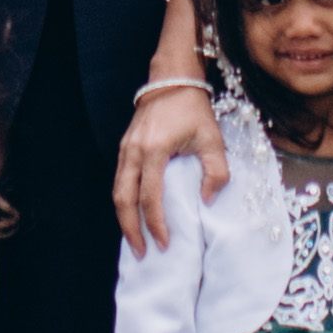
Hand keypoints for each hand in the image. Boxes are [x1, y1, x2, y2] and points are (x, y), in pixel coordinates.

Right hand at [113, 68, 226, 244]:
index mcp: (154, 149)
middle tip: (142, 253)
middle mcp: (134, 150)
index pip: (150, 196)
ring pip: (117, 191)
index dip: (156, 223)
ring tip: (135, 240)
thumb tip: (206, 201)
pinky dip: (123, 201)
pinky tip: (132, 215)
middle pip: (124, 199)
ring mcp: (125, 148)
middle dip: (131, 229)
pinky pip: (119, 180)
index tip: (165, 243)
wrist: (173, 79)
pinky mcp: (125, 146)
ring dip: (124, 218)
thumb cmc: (194, 109)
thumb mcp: (213, 139)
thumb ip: (215, 172)